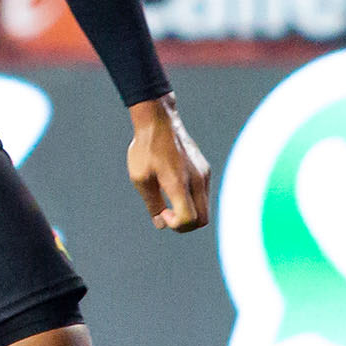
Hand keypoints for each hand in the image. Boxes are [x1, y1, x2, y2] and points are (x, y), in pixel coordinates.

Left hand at [127, 97, 209, 232]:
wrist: (158, 121)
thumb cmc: (146, 149)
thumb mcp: (140, 178)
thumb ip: (152, 203)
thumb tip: (161, 224)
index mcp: (180, 184)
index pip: (189, 220)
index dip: (175, 225)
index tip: (162, 212)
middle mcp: (197, 181)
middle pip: (203, 220)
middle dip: (185, 224)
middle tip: (166, 212)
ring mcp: (204, 174)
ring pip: (204, 208)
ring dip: (188, 212)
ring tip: (167, 197)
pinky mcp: (205, 169)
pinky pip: (203, 194)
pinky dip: (191, 200)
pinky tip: (173, 187)